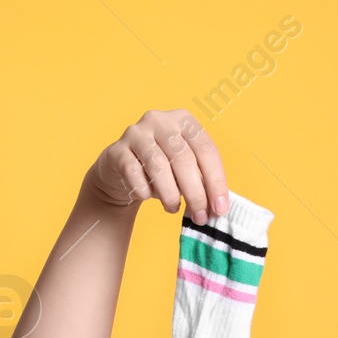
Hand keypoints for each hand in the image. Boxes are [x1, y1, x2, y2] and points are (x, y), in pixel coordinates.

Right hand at [83, 108, 226, 223]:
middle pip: (183, 158)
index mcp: (184, 121)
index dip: (216, 182)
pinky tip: (148, 196)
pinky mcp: (117, 150)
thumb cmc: (164, 170)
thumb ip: (203, 182)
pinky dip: (145, 190)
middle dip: (195, 193)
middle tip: (200, 217)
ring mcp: (136, 132)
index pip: (207, 150)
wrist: (123, 170)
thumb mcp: (187, 170)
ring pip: (158, 165)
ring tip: (173, 208)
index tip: (220, 209)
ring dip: (170, 194)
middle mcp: (160, 120)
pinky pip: (134, 173)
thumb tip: (218, 208)